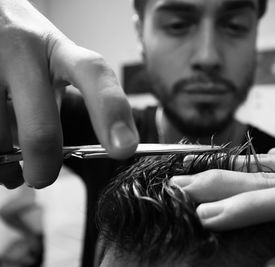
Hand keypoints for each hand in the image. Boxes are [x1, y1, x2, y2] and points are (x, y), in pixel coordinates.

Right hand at [0, 0, 138, 188]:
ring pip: (1, 139)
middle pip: (42, 129)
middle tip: (42, 177)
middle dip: (44, 167)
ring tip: (9, 160)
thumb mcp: (50, 61)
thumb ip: (59, 100)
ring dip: (6, 163)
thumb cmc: (24, 49)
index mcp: (59, 50)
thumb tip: (57, 157)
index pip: (93, 74)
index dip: (111, 111)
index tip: (123, 148)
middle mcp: (23, 52)